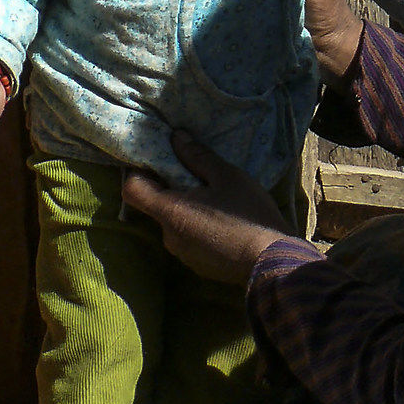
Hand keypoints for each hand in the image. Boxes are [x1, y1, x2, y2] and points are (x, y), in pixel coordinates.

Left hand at [122, 132, 289, 286]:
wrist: (272, 262)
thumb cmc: (248, 214)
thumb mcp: (227, 176)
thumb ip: (198, 156)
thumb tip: (176, 137)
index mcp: (170, 212)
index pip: (132, 189)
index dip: (138, 172)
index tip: (156, 160)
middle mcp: (168, 236)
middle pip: (156, 205)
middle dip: (172, 189)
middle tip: (198, 176)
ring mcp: (182, 254)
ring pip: (175, 223)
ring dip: (188, 209)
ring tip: (217, 200)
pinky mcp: (197, 266)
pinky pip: (189, 239)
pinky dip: (198, 228)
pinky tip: (224, 223)